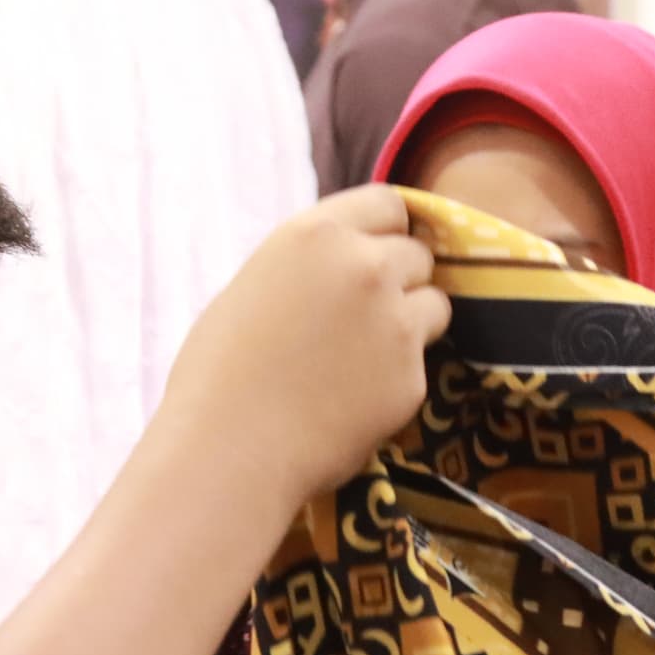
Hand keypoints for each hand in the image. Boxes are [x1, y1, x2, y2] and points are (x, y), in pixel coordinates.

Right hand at [158, 185, 447, 509]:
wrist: (229, 449)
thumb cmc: (218, 373)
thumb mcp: (257, 285)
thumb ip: (311, 264)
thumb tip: (347, 260)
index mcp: (317, 233)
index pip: (390, 204)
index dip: (386, 233)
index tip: (375, 259)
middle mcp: (366, 266)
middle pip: (417, 256)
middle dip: (400, 281)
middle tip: (363, 321)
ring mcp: (396, 321)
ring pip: (436, 306)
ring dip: (412, 325)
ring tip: (362, 360)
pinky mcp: (412, 376)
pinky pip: (422, 364)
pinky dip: (398, 379)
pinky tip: (352, 400)